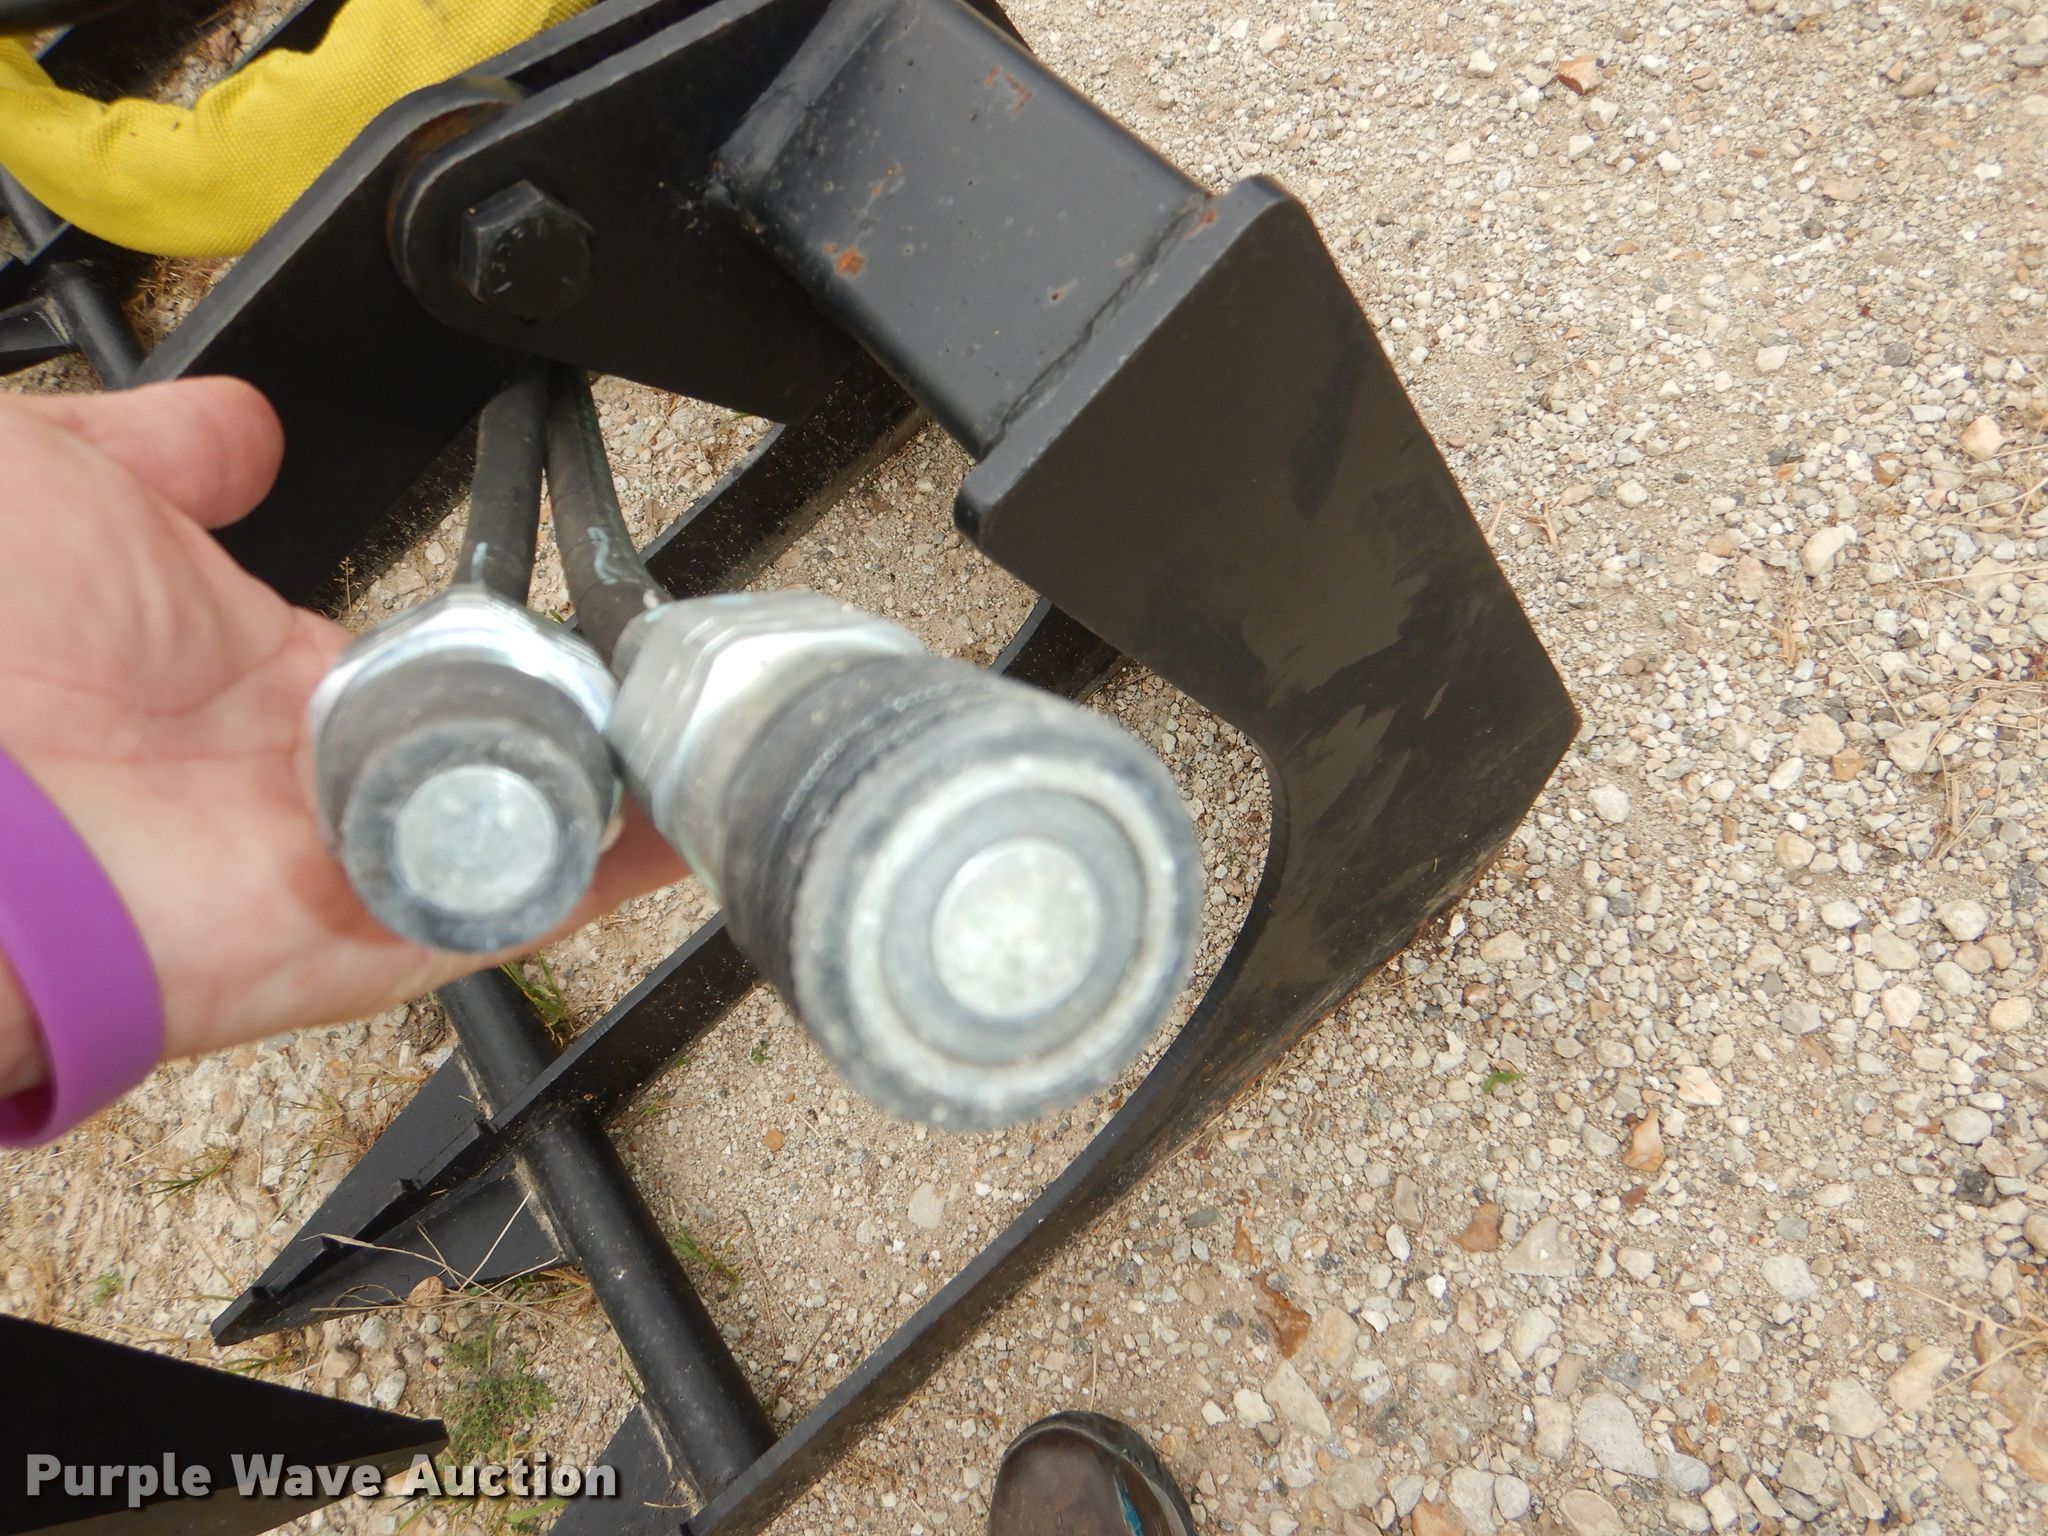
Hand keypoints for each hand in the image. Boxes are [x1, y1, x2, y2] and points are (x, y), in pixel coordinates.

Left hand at [0, 379, 683, 1099]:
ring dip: (630, 777)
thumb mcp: (49, 474)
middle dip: (596, 705)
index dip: (509, 631)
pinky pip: (526, 905)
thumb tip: (248, 426)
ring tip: (721, 708)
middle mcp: (314, 775)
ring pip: (531, 825)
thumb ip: (164, 449)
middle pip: (497, 747)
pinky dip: (620, 866)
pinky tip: (701, 800)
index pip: (417, 659)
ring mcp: (355, 859)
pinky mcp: (385, 937)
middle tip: (691, 655)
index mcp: (251, 675)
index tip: (585, 590)